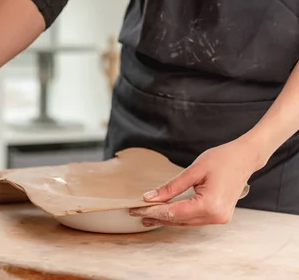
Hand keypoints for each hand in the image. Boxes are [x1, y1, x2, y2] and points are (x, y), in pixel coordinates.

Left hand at [129, 139, 266, 226]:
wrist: (245, 158)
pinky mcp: (219, 216)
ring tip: (145, 216)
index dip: (152, 211)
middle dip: (155, 216)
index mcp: (210, 205)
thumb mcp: (193, 170)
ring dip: (165, 218)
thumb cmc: (222, 159)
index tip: (135, 209)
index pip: (173, 212)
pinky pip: (193, 219)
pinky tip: (164, 214)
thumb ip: (171, 187)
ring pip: (185, 222)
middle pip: (178, 220)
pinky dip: (177, 216)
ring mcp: (219, 218)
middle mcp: (216, 216)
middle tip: (135, 212)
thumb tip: (149, 197)